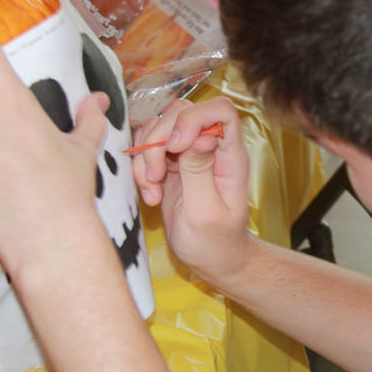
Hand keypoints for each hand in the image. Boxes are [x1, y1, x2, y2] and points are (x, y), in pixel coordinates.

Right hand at [132, 97, 252, 281]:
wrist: (212, 260)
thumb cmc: (215, 243)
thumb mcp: (205, 213)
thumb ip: (200, 171)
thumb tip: (201, 135)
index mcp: (230, 156)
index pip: (220, 111)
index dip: (194, 118)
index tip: (176, 146)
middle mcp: (211, 148)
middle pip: (181, 113)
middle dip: (159, 141)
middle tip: (156, 178)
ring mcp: (190, 153)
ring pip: (160, 127)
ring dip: (147, 157)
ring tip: (152, 190)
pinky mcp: (171, 164)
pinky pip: (148, 147)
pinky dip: (141, 168)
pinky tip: (150, 194)